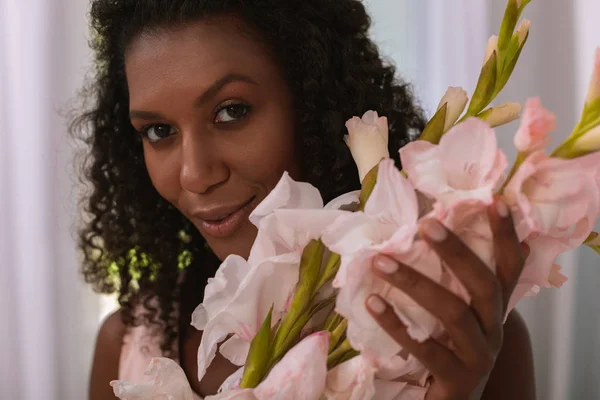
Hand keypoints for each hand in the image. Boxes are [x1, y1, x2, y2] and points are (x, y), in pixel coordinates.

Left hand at [366, 198, 526, 399]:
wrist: (455, 398)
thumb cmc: (452, 345)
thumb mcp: (459, 310)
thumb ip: (452, 279)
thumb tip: (426, 227)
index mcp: (495, 306)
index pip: (510, 265)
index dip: (506, 235)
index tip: (494, 201)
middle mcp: (494, 327)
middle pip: (484, 286)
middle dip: (456, 252)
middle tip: (425, 225)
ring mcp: (479, 355)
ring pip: (454, 315)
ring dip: (415, 283)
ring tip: (380, 261)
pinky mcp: (458, 378)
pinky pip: (426, 349)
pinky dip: (397, 324)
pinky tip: (372, 302)